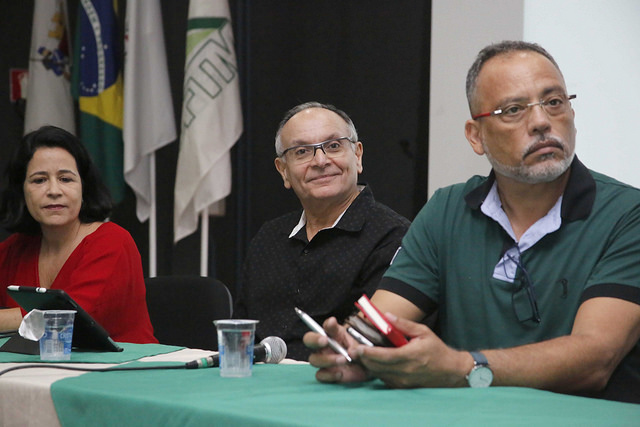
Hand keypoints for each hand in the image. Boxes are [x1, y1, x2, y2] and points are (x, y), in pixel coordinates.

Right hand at [304, 316, 369, 382]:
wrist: (370, 368)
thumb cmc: (359, 350)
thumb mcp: (354, 338)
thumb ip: (342, 332)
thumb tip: (331, 321)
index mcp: (330, 335)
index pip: (317, 328)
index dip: (320, 326)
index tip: (329, 327)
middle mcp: (323, 347)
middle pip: (308, 340)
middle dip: (314, 339)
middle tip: (325, 341)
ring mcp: (323, 361)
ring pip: (313, 359)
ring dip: (327, 359)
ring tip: (344, 359)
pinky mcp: (327, 374)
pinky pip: (320, 375)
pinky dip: (329, 375)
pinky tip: (340, 373)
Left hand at [355, 313, 470, 387]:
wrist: (450, 371)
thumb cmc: (436, 349)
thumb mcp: (423, 331)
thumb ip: (403, 324)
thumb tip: (385, 316)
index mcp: (410, 356)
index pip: (384, 356)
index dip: (368, 353)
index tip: (357, 348)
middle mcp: (405, 371)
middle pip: (377, 367)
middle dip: (363, 359)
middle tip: (352, 350)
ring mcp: (403, 381)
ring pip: (378, 374)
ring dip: (368, 365)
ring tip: (360, 355)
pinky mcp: (402, 387)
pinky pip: (384, 379)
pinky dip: (376, 371)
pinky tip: (373, 362)